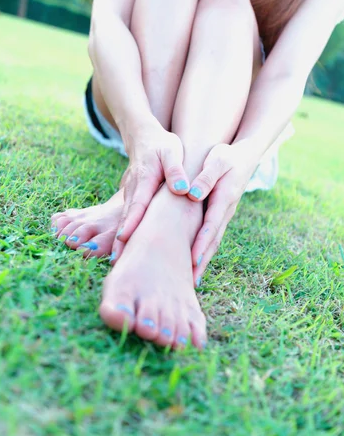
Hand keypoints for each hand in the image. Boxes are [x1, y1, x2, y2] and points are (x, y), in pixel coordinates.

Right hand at [112, 118, 188, 259]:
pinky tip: (125, 251)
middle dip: (119, 240)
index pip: (137, 204)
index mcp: (144, 179)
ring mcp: (130, 195)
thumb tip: (183, 190)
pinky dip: (125, 233)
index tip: (124, 239)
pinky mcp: (132, 199)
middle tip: (115, 261)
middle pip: (125, 218)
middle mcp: (133, 190)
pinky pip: (128, 218)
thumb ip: (176, 170)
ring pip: (124, 220)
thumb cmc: (162, 145)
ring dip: (119, 241)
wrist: (143, 137)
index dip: (131, 222)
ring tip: (116, 262)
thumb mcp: (173, 152)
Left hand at [188, 142, 259, 284]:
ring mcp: (224, 214)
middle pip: (213, 240)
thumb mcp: (218, 159)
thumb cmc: (227, 155)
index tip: (192, 260)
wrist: (244, 154)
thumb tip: (193, 194)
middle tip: (191, 281)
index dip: (202, 243)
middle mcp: (226, 210)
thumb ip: (206, 176)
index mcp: (225, 198)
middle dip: (202, 260)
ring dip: (204, 259)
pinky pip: (212, 235)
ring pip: (213, 240)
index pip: (211, 225)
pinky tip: (195, 262)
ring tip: (192, 279)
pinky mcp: (220, 214)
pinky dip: (204, 249)